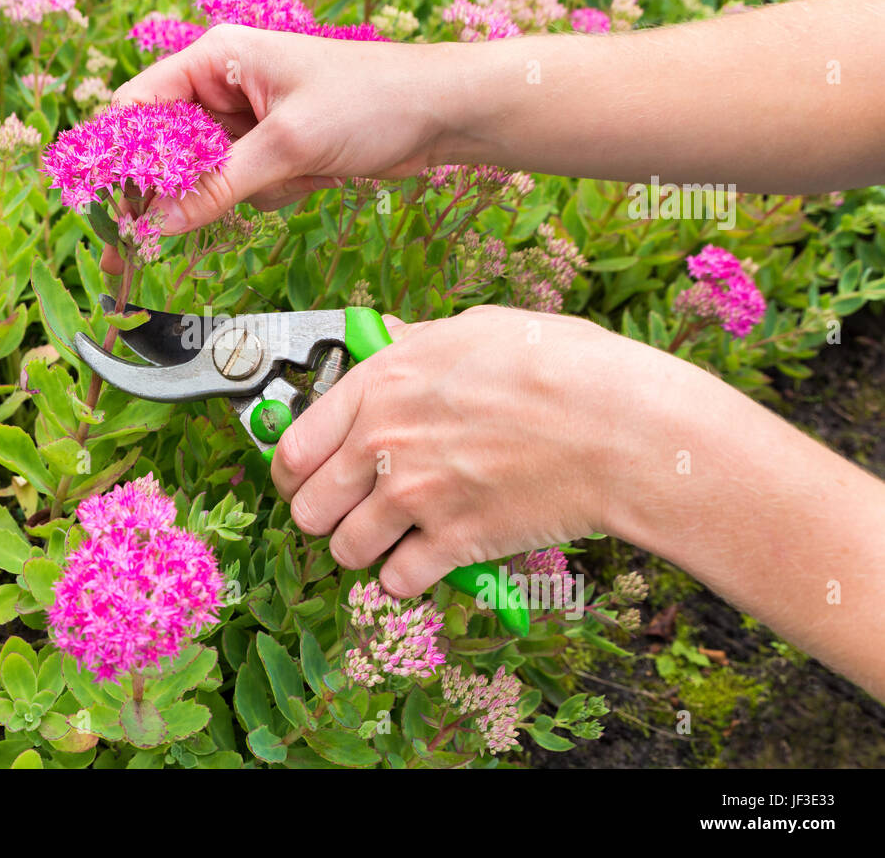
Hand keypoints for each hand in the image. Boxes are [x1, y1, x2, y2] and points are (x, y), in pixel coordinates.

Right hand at [111, 25, 457, 236]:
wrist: (440, 115)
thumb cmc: (370, 101)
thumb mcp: (287, 144)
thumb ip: (218, 185)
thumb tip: (159, 223)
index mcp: (216, 58)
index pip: (140, 106)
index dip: (120, 156)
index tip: (110, 208)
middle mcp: (224, 85)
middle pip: (167, 149)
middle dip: (172, 193)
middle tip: (135, 250)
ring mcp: (249, 121)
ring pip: (207, 176)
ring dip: (242, 192)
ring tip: (293, 175)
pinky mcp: (273, 150)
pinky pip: (245, 187)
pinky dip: (271, 194)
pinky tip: (312, 178)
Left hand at [269, 306, 652, 598]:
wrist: (620, 428)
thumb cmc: (560, 367)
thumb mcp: (475, 330)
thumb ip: (417, 341)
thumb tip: (390, 337)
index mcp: (379, 386)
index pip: (292, 447)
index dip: (291, 472)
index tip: (303, 480)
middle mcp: (381, 445)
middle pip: (306, 509)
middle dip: (324, 515)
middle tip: (350, 513)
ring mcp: (413, 498)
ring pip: (344, 551)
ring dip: (364, 550)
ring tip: (394, 536)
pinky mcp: (451, 544)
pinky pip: (395, 582)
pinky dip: (407, 578)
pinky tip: (430, 557)